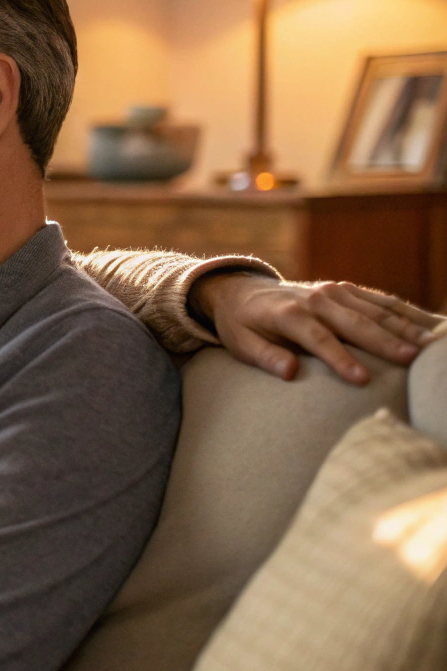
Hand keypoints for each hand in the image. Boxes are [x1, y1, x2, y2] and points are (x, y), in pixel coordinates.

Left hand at [190, 273, 441, 384]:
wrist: (242, 291)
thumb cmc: (243, 325)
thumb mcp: (241, 344)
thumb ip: (264, 357)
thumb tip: (289, 372)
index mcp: (288, 315)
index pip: (318, 339)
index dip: (341, 359)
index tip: (363, 380)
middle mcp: (315, 299)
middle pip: (355, 322)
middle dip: (385, 342)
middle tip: (413, 360)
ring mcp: (333, 291)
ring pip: (374, 310)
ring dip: (404, 326)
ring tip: (430, 346)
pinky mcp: (345, 290)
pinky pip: (379, 300)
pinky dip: (405, 312)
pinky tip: (427, 326)